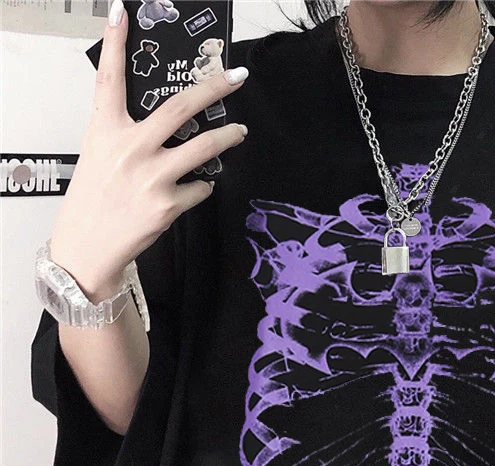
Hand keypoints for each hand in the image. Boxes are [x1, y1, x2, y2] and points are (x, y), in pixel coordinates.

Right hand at [49, 0, 248, 300]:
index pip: (109, 79)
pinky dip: (203, 187)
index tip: (123, 11)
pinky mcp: (168, 204)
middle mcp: (130, 148)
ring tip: (239, 133)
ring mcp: (151, 176)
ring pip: (203, 147)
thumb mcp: (98, 155)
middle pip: (179, 107)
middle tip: (237, 76)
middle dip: (213, 87)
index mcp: (105, 130)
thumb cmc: (94, 199)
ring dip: (227, 138)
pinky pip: (201, 188)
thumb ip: (125, 133)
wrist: (89, 246)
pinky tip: (196, 189)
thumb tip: (166, 121)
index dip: (115, 43)